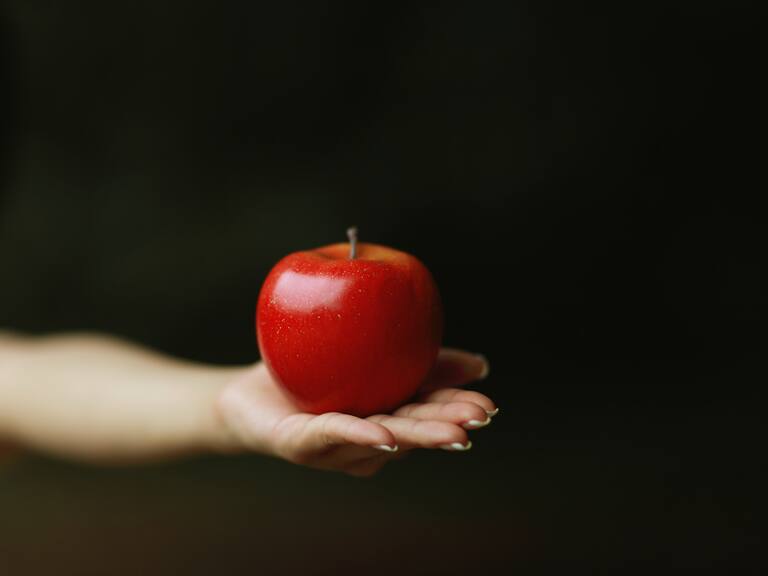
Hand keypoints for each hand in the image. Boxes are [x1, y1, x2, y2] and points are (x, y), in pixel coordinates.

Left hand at [215, 348, 494, 476]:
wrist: (247, 393)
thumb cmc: (312, 372)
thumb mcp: (372, 357)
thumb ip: (422, 359)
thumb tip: (482, 364)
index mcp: (385, 418)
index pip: (427, 414)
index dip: (457, 412)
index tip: (489, 406)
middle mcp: (365, 441)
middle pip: (410, 434)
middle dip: (445, 428)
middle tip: (477, 420)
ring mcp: (334, 448)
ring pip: (380, 440)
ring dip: (415, 436)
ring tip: (449, 432)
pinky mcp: (300, 446)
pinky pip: (330, 435)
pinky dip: (358, 434)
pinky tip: (383, 434)